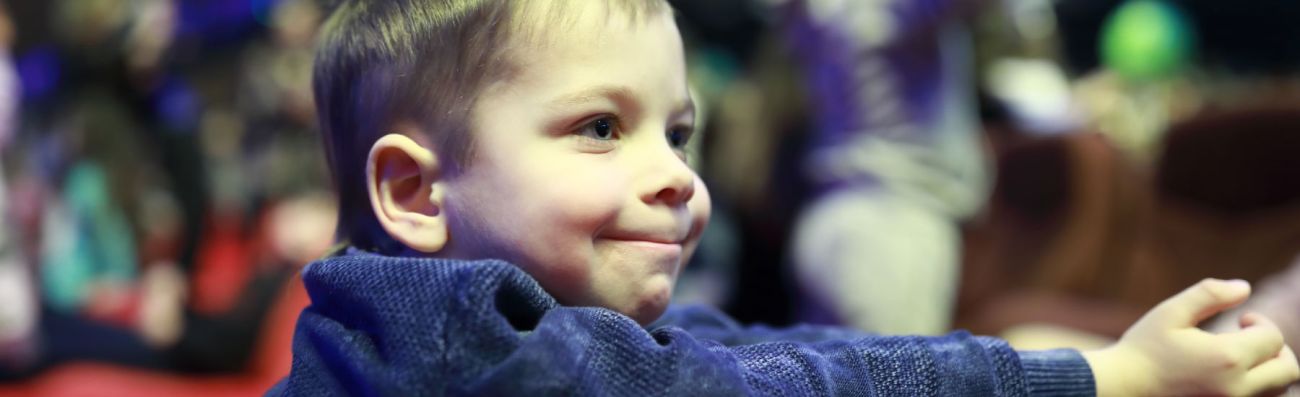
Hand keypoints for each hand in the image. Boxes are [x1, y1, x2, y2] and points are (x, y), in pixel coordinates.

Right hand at [1084, 279, 1299, 395]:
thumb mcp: (1171, 312)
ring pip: (1278, 390)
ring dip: (1270, 370)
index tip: (1241, 319)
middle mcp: (1237, 388)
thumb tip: (1245, 287)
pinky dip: (1258, 387)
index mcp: (1227, 358)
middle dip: (1276, 349)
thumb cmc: (1143, 348)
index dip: (1261, 323)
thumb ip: (1209, 294)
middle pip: (1288, 370)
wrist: (1122, 387)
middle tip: (1250, 338)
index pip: (1273, 339)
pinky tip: (1232, 374)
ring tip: (1240, 357)